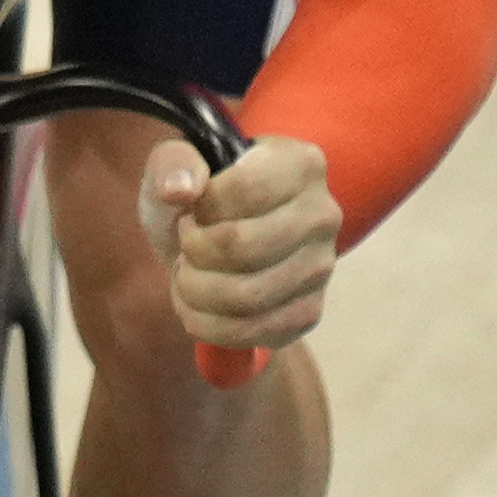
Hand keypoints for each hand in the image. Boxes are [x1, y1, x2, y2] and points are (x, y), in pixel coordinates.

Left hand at [142, 134, 334, 356]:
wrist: (215, 243)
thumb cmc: (198, 198)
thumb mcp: (175, 165)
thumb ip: (173, 163)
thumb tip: (180, 189)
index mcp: (300, 164)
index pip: (243, 191)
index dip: (201, 207)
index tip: (193, 208)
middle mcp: (322, 215)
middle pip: (242, 247)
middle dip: (192, 250)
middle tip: (186, 243)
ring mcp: (322, 267)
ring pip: (244, 296)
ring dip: (193, 289)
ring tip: (189, 271)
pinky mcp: (309, 311)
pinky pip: (249, 332)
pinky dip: (205, 323)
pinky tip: (198, 303)